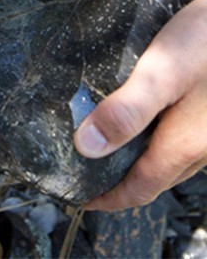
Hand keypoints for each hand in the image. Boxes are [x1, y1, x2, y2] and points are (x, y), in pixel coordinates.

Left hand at [75, 0, 206, 209]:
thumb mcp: (163, 73)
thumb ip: (127, 110)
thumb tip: (85, 146)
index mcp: (184, 145)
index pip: (139, 189)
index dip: (106, 199)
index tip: (78, 198)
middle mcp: (201, 146)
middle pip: (153, 177)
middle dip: (117, 180)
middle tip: (84, 169)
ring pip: (167, 156)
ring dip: (135, 158)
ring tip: (103, 142)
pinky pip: (179, 136)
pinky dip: (152, 137)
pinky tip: (139, 113)